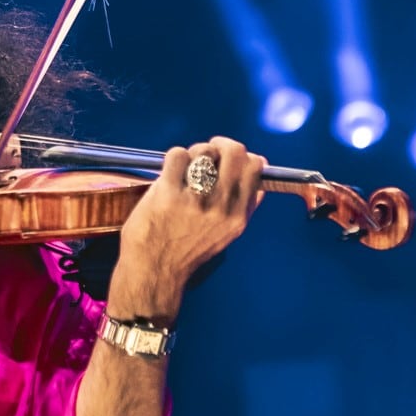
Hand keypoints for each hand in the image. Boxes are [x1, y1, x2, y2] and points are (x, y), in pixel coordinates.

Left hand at [112, 136, 264, 315]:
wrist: (154, 271)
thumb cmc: (187, 251)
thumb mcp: (226, 235)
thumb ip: (244, 208)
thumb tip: (261, 185)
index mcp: (238, 216)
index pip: (254, 167)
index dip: (242, 155)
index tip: (228, 158)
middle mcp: (221, 206)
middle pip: (234, 152)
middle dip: (220, 144)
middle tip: (208, 152)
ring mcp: (195, 199)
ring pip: (204, 150)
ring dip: (194, 151)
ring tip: (186, 165)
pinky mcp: (168, 193)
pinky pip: (177, 155)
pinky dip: (173, 157)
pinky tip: (169, 172)